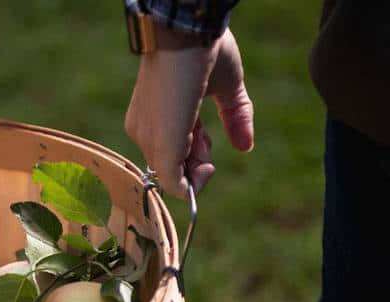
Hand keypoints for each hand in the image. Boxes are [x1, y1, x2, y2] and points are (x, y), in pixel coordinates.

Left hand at [125, 28, 253, 198]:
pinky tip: (207, 166)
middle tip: (210, 141)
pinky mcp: (161, 143)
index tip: (210, 141)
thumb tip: (246, 146)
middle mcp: (144, 130)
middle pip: (172, 171)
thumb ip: (235, 117)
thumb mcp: (226, 87)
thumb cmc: (204, 48)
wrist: (189, 29)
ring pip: (173, 179)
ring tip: (206, 139)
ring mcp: (149, 138)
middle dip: (198, 165)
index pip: (170, 156)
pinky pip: (172, 183)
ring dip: (199, 170)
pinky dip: (192, 184)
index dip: (195, 157)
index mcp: (154, 117)